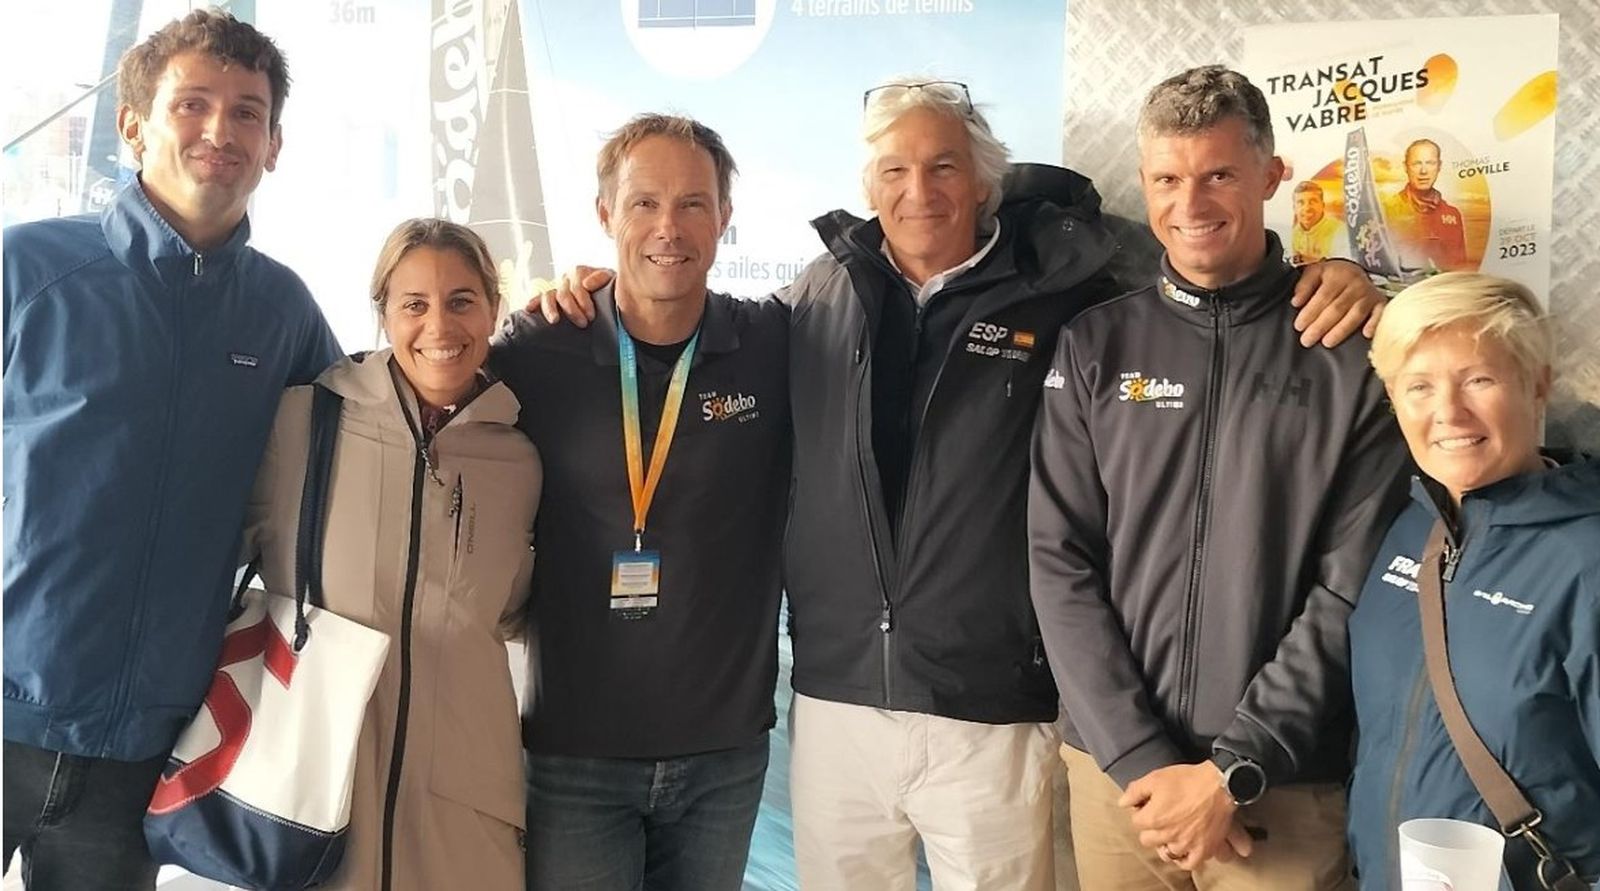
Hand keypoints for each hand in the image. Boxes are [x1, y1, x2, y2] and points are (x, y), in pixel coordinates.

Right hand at [526, 266, 612, 326]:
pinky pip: (539, 299)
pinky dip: (533, 303)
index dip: (583, 300)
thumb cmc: (609, 288)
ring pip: (548, 296)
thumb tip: (586, 285)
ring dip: (550, 309)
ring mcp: (557, 289)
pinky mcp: (551, 300)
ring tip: (555, 321)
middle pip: (563, 293)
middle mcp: (565, 279)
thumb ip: (601, 278)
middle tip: (583, 323)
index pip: (576, 284)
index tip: (591, 315)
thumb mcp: (610, 279)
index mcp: (579, 272)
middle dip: (572, 309)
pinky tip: (528, 309)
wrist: (607, 295)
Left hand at [1120, 762, 1244, 870]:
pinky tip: (1184, 851)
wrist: (1219, 784)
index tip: (1148, 806)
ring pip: (1167, 853)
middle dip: (1150, 829)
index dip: (1141, 812)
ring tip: (1169, 835)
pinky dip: (1185, 859)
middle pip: (1148, 840)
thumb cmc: (1187, 779)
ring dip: (1165, 845)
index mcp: (1153, 818)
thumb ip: (1135, 791)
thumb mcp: (1155, 778)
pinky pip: (1190, 863)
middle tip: (1159, 820)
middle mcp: (1167, 834)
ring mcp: (1186, 844)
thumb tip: (1122, 802)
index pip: (1136, 822)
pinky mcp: (1203, 848)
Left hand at [1290, 258, 1385, 347]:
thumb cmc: (1331, 276)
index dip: (1310, 312)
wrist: (1354, 271)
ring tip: (1327, 342)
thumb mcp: (1314, 273)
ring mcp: (1369, 294)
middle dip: (1321, 325)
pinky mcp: (1380, 303)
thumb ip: (1304, 286)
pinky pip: (1380, 314)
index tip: (1299, 326)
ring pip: (1355, 314)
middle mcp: (1355, 284)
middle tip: (1307, 340)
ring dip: (1341, 330)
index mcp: (1338, 274)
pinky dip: (1374, 323)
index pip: (1323, 296)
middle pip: (1337, 308)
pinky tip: (1366, 334)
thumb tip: (1296, 302)